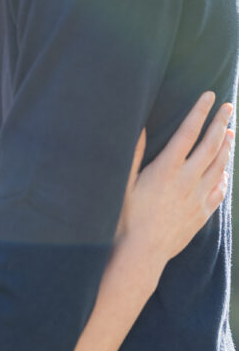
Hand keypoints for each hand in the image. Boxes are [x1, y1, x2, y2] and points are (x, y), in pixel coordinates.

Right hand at [117, 91, 232, 271]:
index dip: (199, 112)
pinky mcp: (201, 214)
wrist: (141, 255)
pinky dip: (223, 177)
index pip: (187, 133)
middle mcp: (186, 181)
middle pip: (210, 146)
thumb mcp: (122, 183)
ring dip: (226, 147)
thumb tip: (138, 125)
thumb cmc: (125, 218)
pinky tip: (224, 171)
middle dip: (220, 123)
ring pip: (218, 166)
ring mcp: (197, 198)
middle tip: (228, 107)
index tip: (208, 95)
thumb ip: (132, 153)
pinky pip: (218, 191)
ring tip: (231, 133)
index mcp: (166, 169)